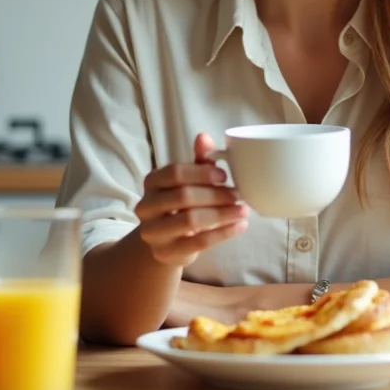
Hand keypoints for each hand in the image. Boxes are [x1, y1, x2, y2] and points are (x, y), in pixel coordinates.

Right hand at [135, 133, 248, 266]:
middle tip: (238, 195)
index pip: (175, 173)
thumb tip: (204, 136)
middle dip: (215, 195)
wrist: (164, 242)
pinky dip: (223, 233)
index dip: (202, 173)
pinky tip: (240, 226)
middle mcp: (146, 207)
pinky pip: (198, 243)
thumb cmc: (180, 204)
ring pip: (190, 220)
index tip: (224, 176)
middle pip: (184, 196)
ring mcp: (153, 233)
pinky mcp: (165, 253)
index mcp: (151, 182)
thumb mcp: (187, 181)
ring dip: (222, 214)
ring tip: (243, 210)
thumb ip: (198, 161)